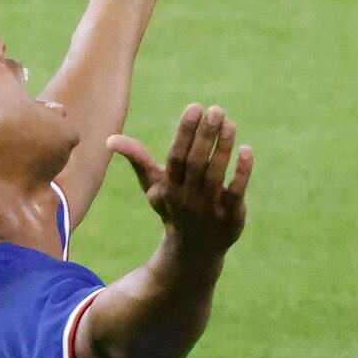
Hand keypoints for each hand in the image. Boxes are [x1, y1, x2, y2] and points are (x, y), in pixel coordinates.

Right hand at [110, 104, 249, 255]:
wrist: (194, 250)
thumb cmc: (174, 208)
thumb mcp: (154, 186)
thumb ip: (137, 159)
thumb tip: (110, 139)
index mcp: (169, 187)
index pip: (176, 157)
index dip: (185, 133)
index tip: (195, 107)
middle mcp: (188, 198)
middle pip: (196, 164)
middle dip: (205, 136)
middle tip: (216, 110)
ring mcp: (209, 209)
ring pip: (215, 176)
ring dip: (223, 148)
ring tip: (230, 123)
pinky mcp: (230, 217)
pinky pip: (236, 193)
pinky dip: (241, 172)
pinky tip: (247, 150)